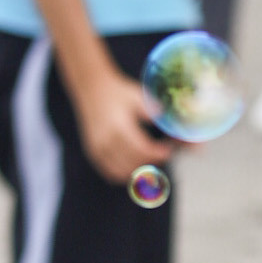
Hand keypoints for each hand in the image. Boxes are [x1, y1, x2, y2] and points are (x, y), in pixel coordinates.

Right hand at [76, 65, 176, 186]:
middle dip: (152, 162)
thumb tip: (169, 120)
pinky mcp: (94, 153)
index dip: (158, 154)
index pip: (143, 150)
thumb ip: (152, 110)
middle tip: (162, 154)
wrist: (91, 89)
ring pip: (123, 172)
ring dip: (139, 170)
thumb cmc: (117, 92)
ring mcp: (98, 149)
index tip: (169, 150)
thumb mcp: (137, 96)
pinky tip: (135, 165)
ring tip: (150, 159)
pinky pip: (111, 173)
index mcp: (119, 127)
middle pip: (135, 163)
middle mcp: (106, 141)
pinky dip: (125, 173)